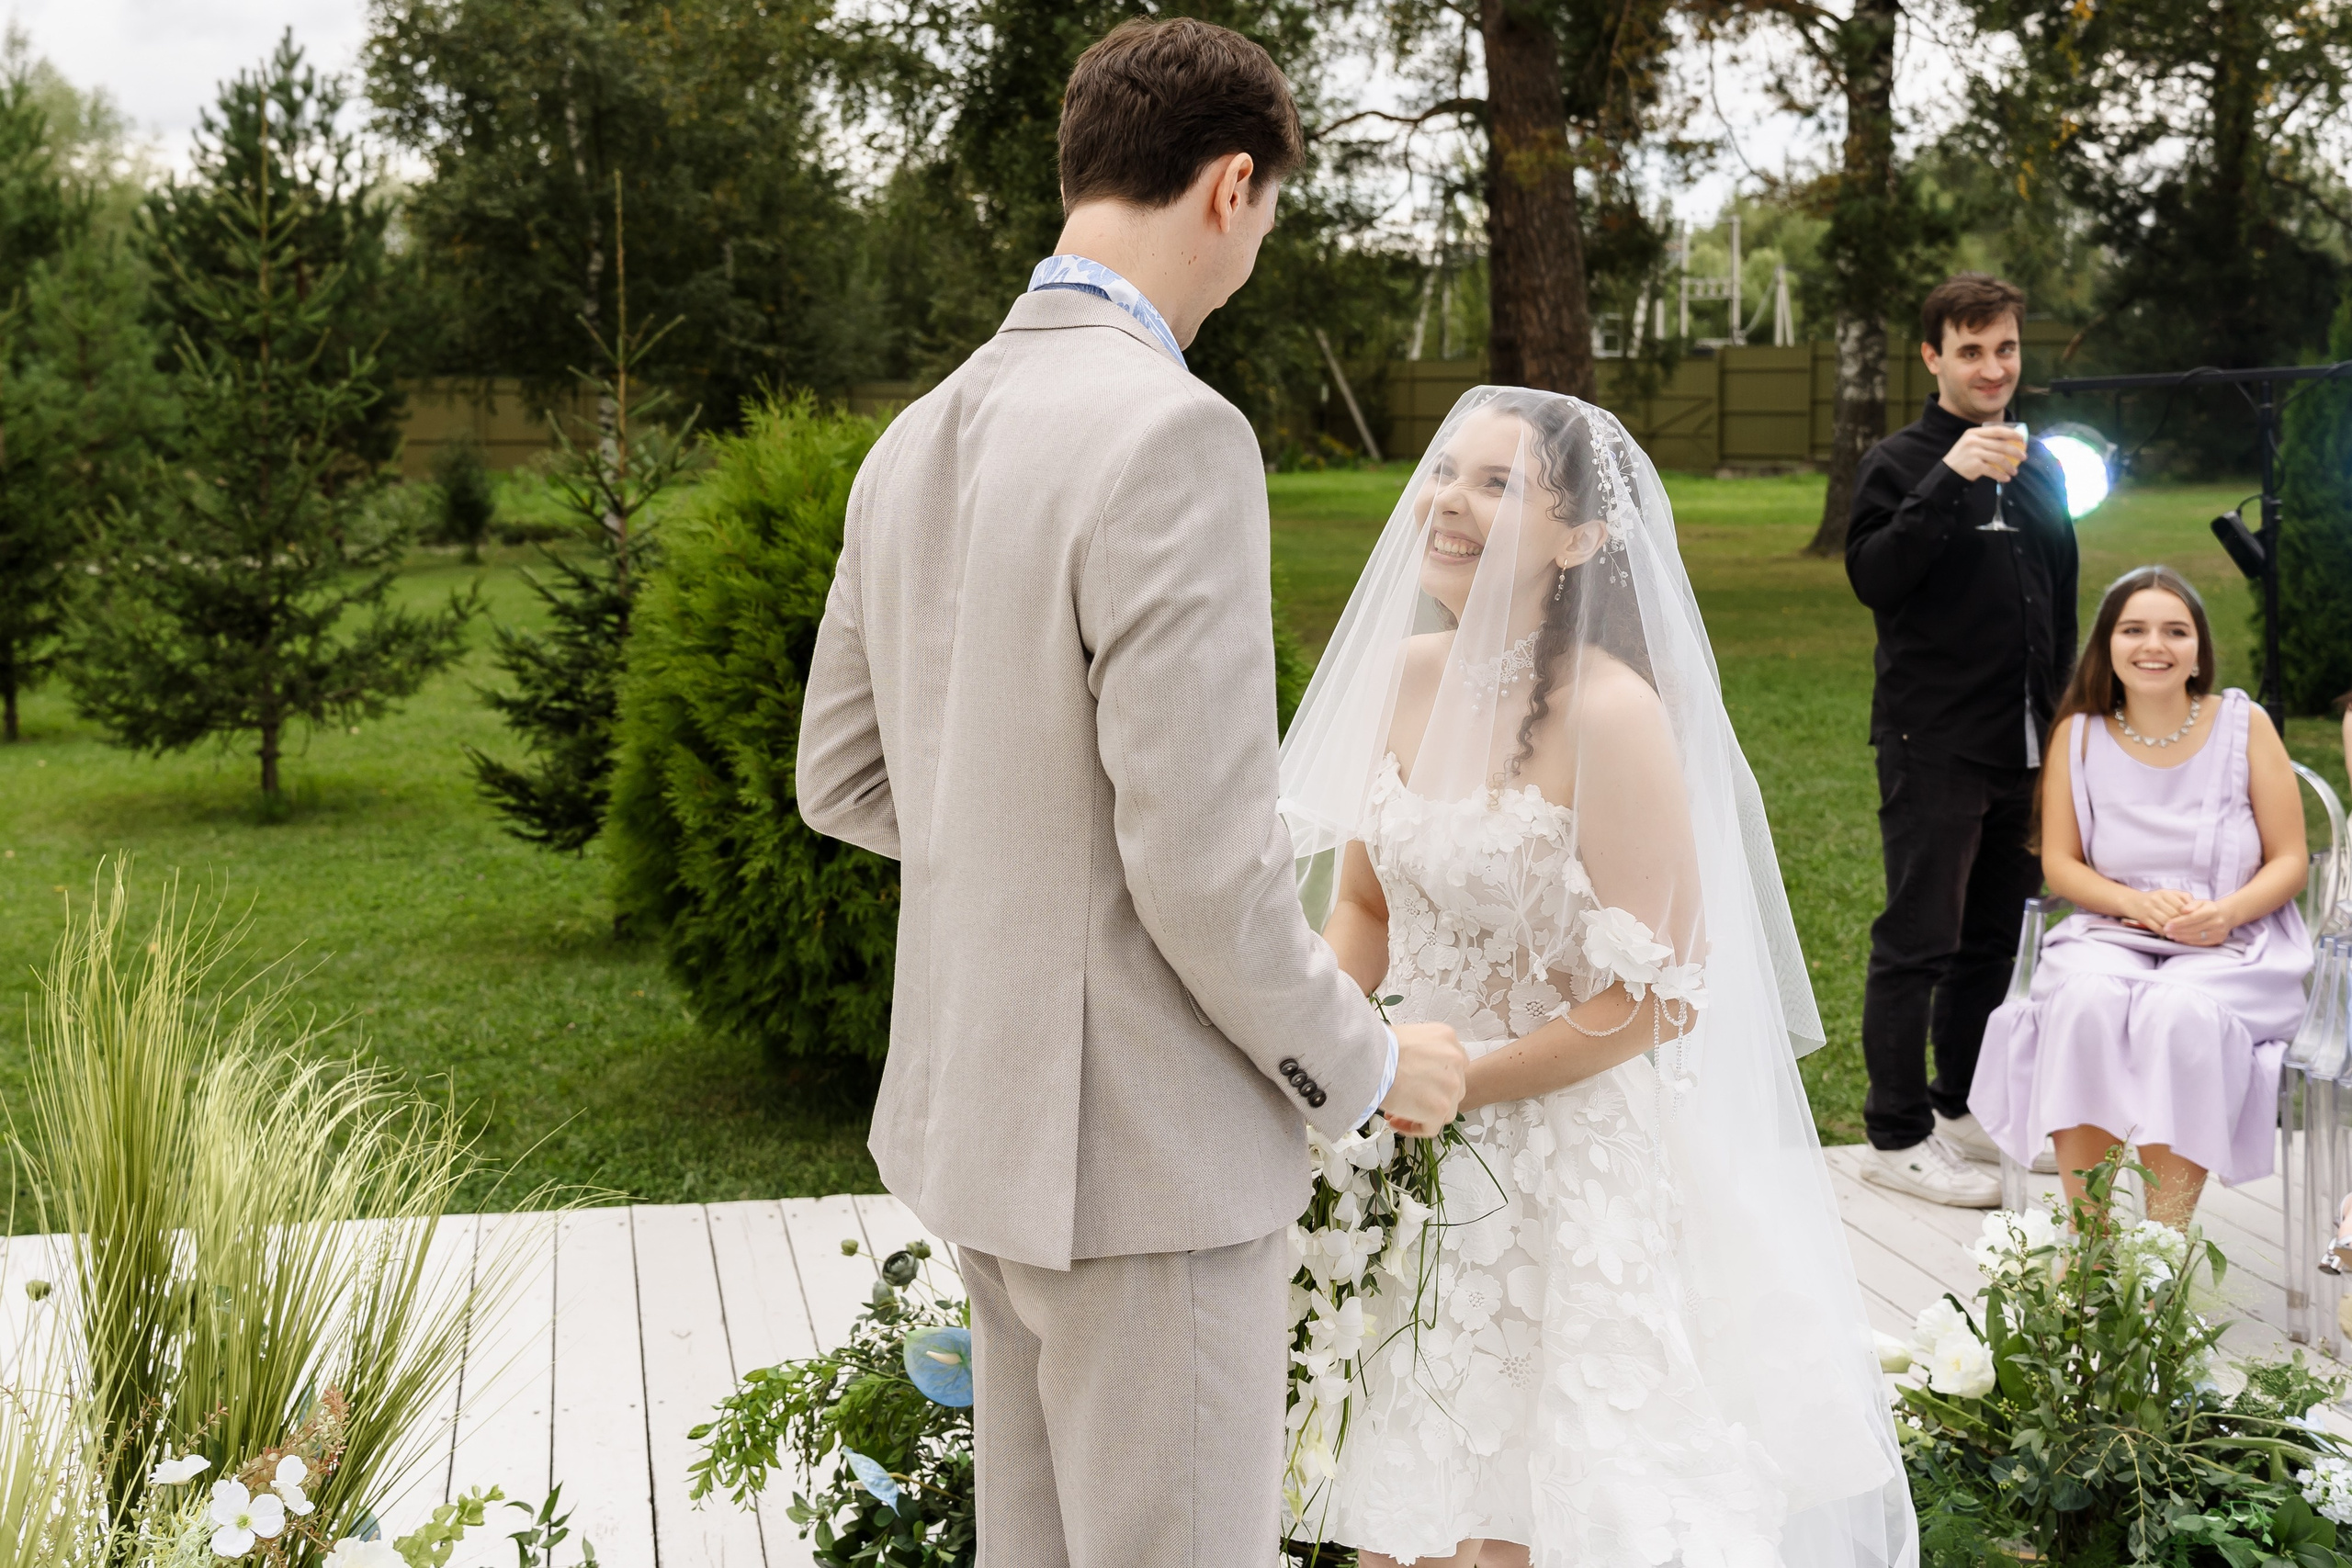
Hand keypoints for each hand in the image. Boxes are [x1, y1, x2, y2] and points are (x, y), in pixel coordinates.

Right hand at [1381, 1021, 1466, 1137]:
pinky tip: (1396, 1122)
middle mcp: (1455, 1060)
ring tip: (1397, 1114)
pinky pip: (1431, 1127)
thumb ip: (1421, 1052)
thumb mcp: (1407, 1036)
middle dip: (1428, 1098)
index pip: (1450, 1065)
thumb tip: (1415, 1070)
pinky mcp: (1441, 1107)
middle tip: (1405, 1101)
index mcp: (1447, 1038)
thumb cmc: (1378, 1047)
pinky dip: (1414, 1128)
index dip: (1433, 1080)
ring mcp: (1451, 1085)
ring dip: (1423, 1115)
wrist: (1369, 1058)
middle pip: (1451, 1088)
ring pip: (1445, 1110)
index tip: (1416, 1086)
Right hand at [1941, 424, 2027, 483]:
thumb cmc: (1962, 457)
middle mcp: (1974, 441)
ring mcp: (1974, 453)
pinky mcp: (1974, 466)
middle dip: (2016, 451)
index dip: (2012, 434)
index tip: (2022, 440)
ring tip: (2014, 471)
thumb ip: (1986, 440)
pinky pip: (1993, 470)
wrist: (1947, 472)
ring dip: (2010, 466)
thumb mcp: (1971, 443)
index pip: (1997, 430)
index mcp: (1974, 433)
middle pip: (2001, 445)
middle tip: (2024, 457)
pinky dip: (2001, 475)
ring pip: (1999, 458)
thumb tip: (2011, 441)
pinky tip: (2006, 478)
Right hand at [2118, 887, 2192, 930]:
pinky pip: (2157, 928)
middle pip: (2174, 915)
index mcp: (2165, 893)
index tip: (2193, 921)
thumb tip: (2196, 908)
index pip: (2182, 906)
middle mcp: (2156, 899)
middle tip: (2188, 929)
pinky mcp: (2142, 918)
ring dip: (2174, 929)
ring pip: (2166, 922)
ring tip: (2180, 932)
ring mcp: (2148, 909)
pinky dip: (2165, 932)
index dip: (2189, 915)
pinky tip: (2169, 933)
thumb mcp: (2168, 894)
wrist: (2132, 901)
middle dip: (2182, 923)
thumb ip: (2183, 897)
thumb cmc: (2155, 899)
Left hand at [2162, 899, 2235, 946]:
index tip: (2167, 924)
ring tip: (2170, 935)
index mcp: (2212, 910)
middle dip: (2178, 930)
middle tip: (2165, 931)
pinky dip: (2188, 941)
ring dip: (2181, 937)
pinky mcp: (2217, 940)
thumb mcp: (2200, 902)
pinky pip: (2200, 943)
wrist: (2226, 916)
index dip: (2179, 922)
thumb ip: (2190, 904)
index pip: (2193, 917)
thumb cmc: (2208, 908)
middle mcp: (2217, 922)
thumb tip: (2183, 910)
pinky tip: (2179, 939)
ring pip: (2196, 937)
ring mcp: (2218, 932)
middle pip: (2194, 928)